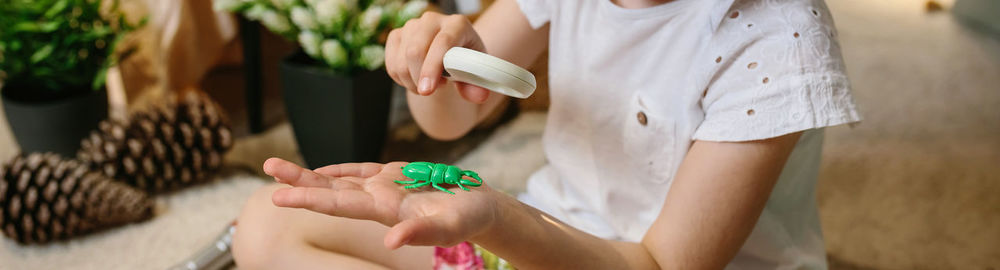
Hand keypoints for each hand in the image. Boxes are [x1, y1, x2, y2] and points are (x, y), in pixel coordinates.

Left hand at [263, 158, 499, 248]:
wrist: (482, 210)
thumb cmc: (468, 219)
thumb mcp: (448, 227)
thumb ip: (420, 234)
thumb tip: (391, 241)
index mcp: (386, 210)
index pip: (339, 203)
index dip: (309, 198)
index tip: (279, 196)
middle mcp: (378, 200)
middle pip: (330, 190)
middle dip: (298, 180)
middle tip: (268, 168)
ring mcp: (386, 188)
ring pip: (339, 179)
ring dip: (309, 174)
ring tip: (277, 166)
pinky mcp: (397, 176)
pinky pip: (361, 171)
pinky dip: (340, 168)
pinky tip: (322, 169)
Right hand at [385, 11, 491, 102]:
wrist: (450, 59)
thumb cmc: (465, 65)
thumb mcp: (475, 75)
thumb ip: (477, 86)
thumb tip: (479, 96)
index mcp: (457, 24)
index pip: (443, 42)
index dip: (433, 67)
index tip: (428, 90)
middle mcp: (432, 20)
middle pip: (415, 51)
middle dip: (420, 78)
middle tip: (432, 91)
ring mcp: (412, 26)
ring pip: (401, 61)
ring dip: (412, 83)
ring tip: (428, 85)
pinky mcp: (396, 35)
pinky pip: (391, 64)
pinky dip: (401, 79)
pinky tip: (415, 79)